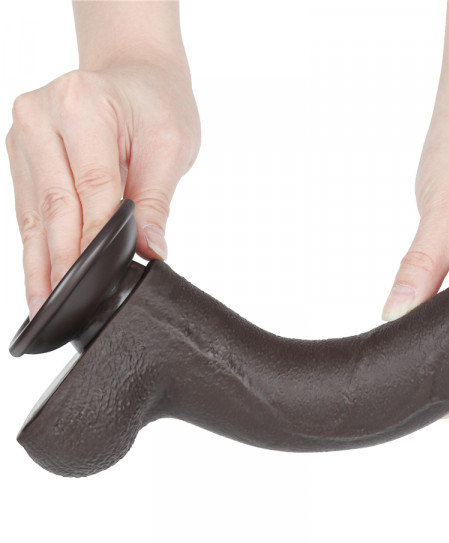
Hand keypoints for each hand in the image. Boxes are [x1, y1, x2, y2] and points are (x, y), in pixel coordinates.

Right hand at [6, 57, 200, 317]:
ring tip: (43, 306)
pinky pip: (30, 207)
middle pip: (55, 205)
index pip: (91, 189)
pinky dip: (36, 245)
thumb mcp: (170, 146)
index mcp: (81, 105)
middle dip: (61, 262)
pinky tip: (37, 277)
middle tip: (63, 308)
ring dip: (39, 262)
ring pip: (35, 213)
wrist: (137, 73)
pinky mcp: (22, 154)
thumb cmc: (157, 105)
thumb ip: (155, 201)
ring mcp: (25, 134)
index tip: (96, 283)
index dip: (94, 241)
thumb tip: (150, 251)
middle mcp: (41, 116)